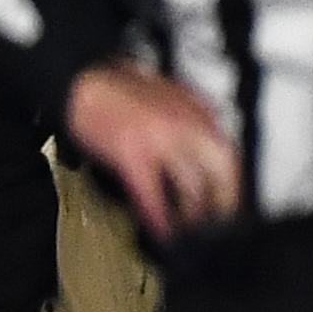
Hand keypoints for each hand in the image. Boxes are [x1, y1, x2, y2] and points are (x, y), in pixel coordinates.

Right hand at [63, 59, 243, 241]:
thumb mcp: (170, 101)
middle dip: (220, 203)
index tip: (228, 204)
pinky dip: (159, 217)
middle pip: (220, 173)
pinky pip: (153, 194)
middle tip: (215, 224)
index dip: (231, 186)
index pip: (229, 156)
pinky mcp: (133, 153)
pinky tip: (160, 230)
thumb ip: (191, 125)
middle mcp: (187, 125)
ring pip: (192, 187)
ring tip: (187, 230)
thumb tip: (202, 156)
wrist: (80, 81)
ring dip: (192, 214)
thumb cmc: (118, 91)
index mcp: (198, 112)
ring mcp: (161, 140)